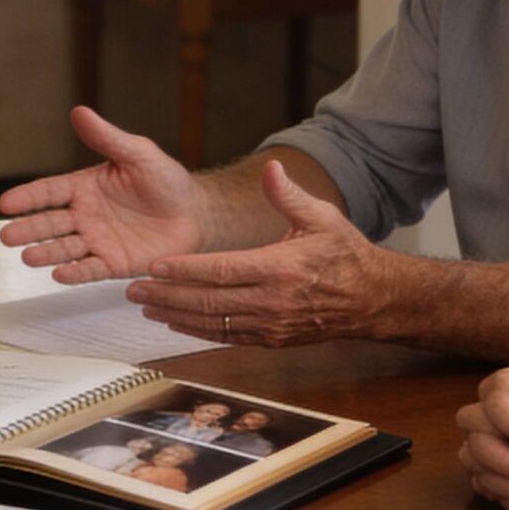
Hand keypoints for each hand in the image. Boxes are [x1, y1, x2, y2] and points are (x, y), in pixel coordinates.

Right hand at [0, 108, 202, 281]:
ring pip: (65, 248)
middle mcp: (85, 216)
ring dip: (46, 253)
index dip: (28, 197)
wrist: (194, 214)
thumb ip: (107, 137)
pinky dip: (75, 272)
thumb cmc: (166, 181)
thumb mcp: (138, 153)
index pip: (49, 192)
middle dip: (28, 229)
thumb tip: (80, 112)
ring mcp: (97, 241)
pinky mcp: (114, 264)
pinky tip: (60, 274)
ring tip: (29, 257)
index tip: (6, 202)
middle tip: (7, 235)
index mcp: (84, 188)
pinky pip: (91, 269)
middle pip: (50, 223)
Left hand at [121, 161, 386, 345]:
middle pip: (209, 302)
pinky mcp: (273, 340)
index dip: (185, 270)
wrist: (373, 299)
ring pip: (214, 324)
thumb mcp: (322, 217)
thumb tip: (271, 169)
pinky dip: (199, 332)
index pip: (222, 270)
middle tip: (134, 290)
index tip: (155, 266)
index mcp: (281, 268)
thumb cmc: (346, 254)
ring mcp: (272, 325)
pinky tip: (177, 323)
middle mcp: (273, 301)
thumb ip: (289, 195)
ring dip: (176, 316)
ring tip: (146, 307)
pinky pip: (227, 338)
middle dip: (168, 296)